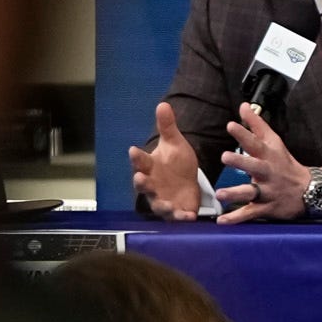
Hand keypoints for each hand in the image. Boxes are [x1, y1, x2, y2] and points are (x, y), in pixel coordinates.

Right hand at [128, 101, 205, 216]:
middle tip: (140, 178)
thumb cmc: (176, 163)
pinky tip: (188, 216)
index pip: (140, 160)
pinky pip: (175, 216)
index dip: (136, 156)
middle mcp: (152, 184)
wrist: (188, 183)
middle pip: (142, 184)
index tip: (133, 149)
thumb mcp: (174, 143)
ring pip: (157, 204)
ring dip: (161, 204)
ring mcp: (161, 199)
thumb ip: (168, 127)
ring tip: (166, 204)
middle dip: (141, 181)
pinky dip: (180, 217)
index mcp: (150, 166)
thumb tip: (163, 103)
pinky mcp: (174, 212)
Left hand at [220, 103, 321, 223]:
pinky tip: (223, 220)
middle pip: (254, 166)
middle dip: (241, 161)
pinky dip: (237, 218)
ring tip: (220, 194)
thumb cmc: (285, 164)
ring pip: (251, 192)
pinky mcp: (267, 208)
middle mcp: (268, 172)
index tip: (231, 125)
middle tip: (225, 156)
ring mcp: (268, 191)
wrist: (310, 190)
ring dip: (236, 193)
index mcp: (268, 155)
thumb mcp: (274, 142)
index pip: (256, 142)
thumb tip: (243, 106)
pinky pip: (251, 213)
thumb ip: (256, 125)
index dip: (244, 133)